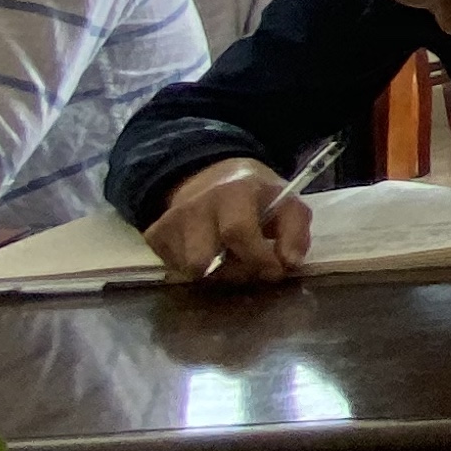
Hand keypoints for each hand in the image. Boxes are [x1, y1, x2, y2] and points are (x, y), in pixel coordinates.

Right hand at [143, 156, 314, 284]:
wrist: (210, 176)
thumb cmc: (254, 195)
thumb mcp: (287, 203)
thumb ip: (295, 232)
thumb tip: (289, 264)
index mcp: (232, 192)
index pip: (237, 232)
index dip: (258, 259)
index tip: (275, 271)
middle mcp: (195, 205)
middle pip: (203, 260)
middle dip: (233, 273)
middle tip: (250, 268)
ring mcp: (170, 221)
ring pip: (188, 270)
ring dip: (215, 274)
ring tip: (231, 260)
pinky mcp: (154, 235)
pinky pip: (174, 268)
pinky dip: (195, 269)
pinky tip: (209, 254)